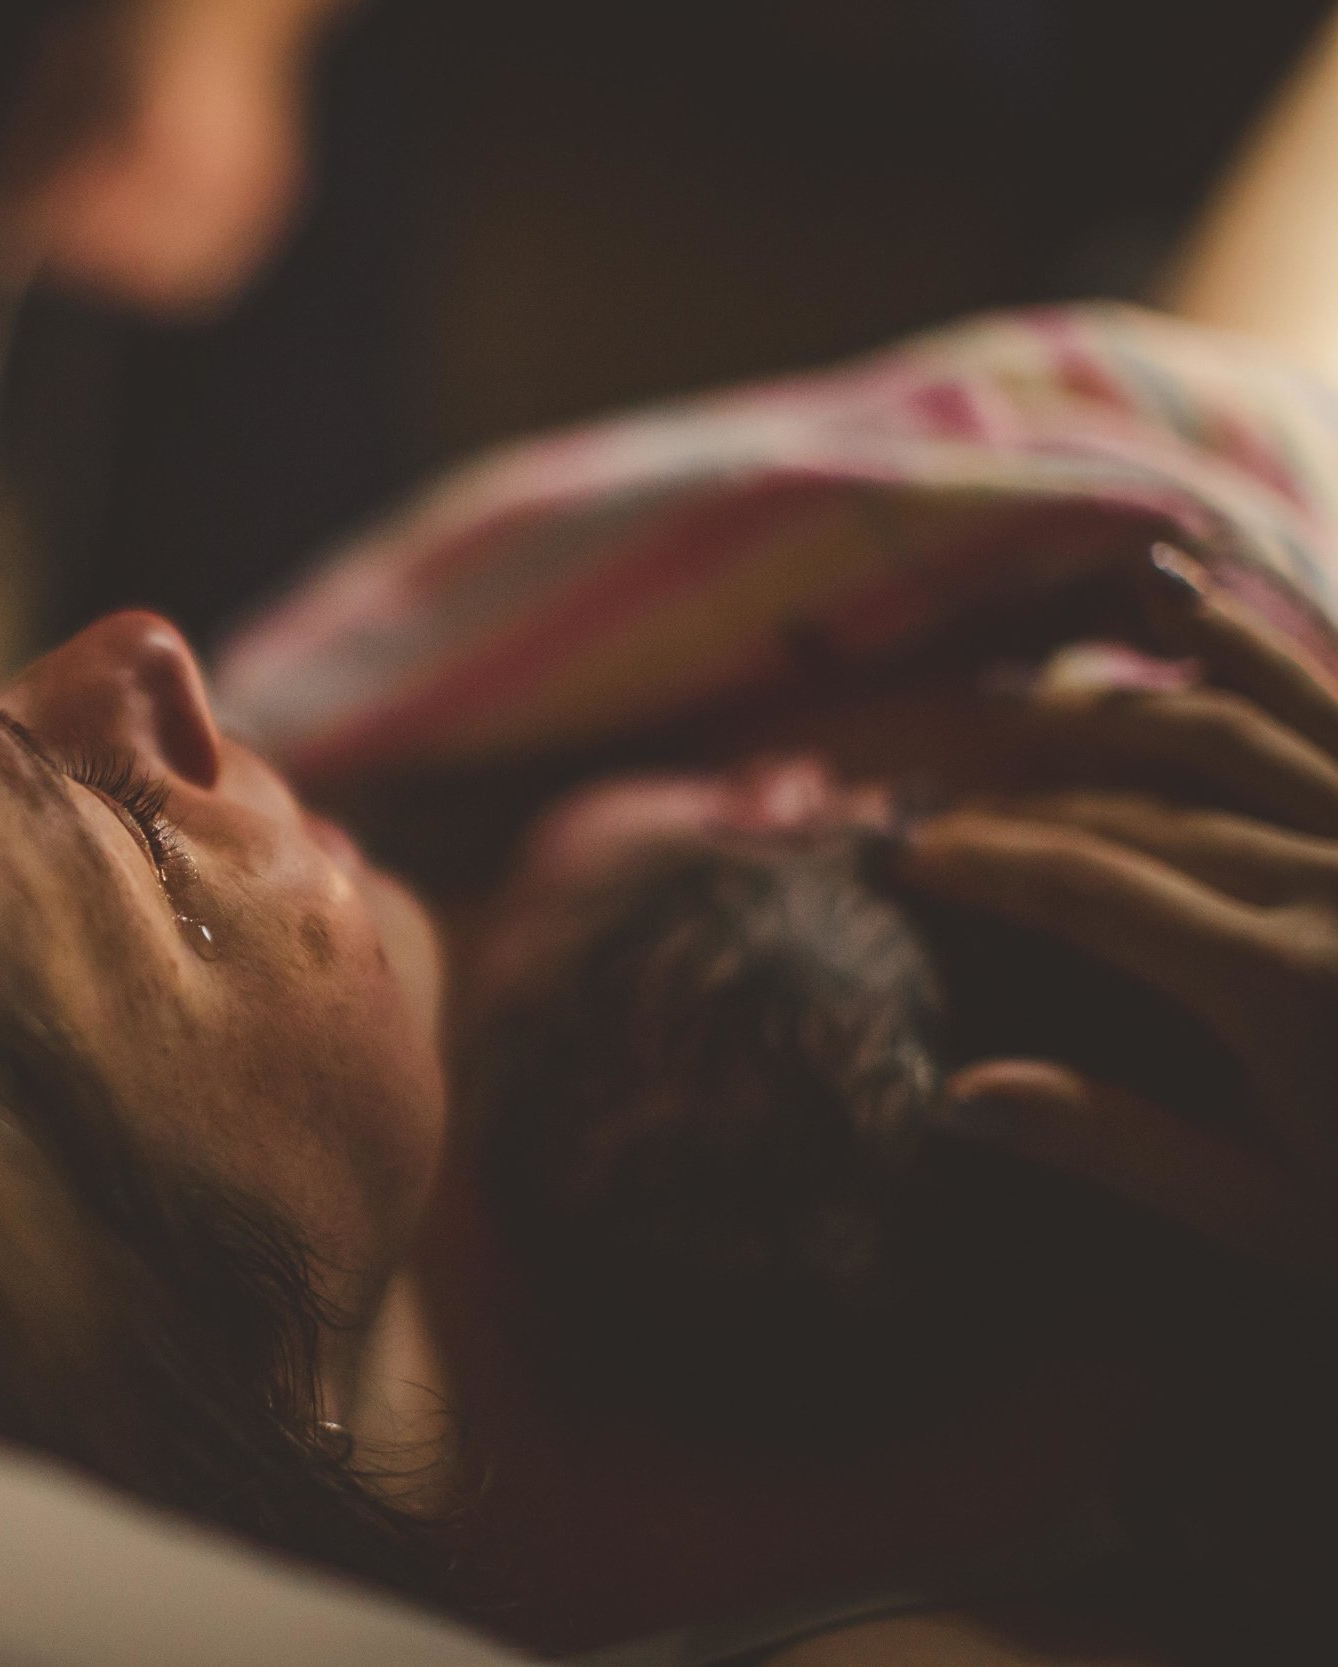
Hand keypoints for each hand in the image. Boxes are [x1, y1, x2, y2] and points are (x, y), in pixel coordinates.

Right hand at [894, 545, 1337, 1280]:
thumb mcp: (1284, 1221)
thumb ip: (1121, 1145)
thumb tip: (955, 1094)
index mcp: (1282, 982)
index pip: (1082, 888)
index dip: (977, 861)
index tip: (895, 850)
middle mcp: (1336, 877)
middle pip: (1136, 804)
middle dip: (1015, 792)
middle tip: (925, 789)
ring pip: (1227, 728)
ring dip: (1109, 707)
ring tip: (1022, 705)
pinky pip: (1329, 701)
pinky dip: (1254, 650)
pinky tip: (1186, 598)